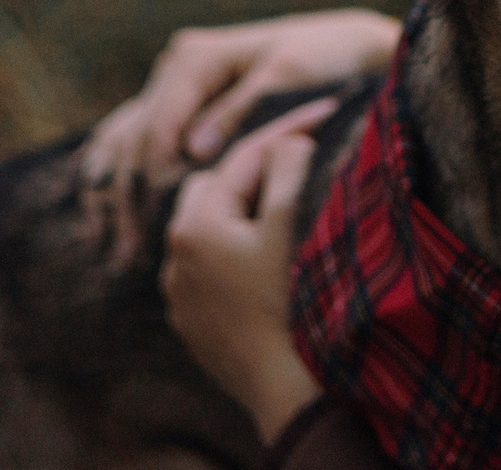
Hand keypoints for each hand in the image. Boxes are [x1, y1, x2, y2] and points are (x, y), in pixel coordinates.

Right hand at [83, 8, 398, 266]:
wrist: (344, 48)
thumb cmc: (324, 61)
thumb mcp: (289, 77)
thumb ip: (240, 111)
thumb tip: (193, 152)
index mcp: (195, 58)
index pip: (160, 126)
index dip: (154, 177)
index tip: (157, 224)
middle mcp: (174, 69)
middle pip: (134, 140)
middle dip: (127, 198)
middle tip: (129, 255)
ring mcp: (172, 87)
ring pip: (123, 145)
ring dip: (114, 199)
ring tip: (117, 253)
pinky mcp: (178, 107)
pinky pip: (131, 145)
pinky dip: (117, 184)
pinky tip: (110, 228)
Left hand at [164, 97, 334, 442]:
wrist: (286, 388)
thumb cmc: (289, 301)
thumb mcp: (290, 223)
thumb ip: (287, 167)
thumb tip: (288, 141)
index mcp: (195, 225)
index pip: (244, 159)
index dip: (288, 130)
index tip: (326, 112)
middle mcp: (174, 259)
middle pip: (215, 190)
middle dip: (253, 175)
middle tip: (300, 167)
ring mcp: (180, 297)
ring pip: (210, 235)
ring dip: (242, 220)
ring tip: (284, 217)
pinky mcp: (193, 328)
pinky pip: (211, 275)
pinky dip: (235, 260)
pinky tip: (268, 268)